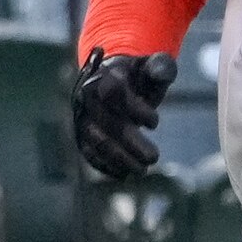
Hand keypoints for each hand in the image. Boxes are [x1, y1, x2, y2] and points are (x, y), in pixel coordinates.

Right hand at [74, 50, 176, 178]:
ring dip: (120, 159)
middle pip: (107, 123)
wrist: (114, 79)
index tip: (155, 123)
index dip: (136, 110)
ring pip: (97, 141)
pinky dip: (105, 166)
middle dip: (132, 143)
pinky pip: (88, 152)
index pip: (115, 93)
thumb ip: (161, 67)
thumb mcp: (152, 66)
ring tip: (143, 171)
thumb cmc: (139, 75)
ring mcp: (81, 115)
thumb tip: (161, 72)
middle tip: (154, 158)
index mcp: (105, 75)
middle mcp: (88, 95)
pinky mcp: (80, 132)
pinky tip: (124, 174)